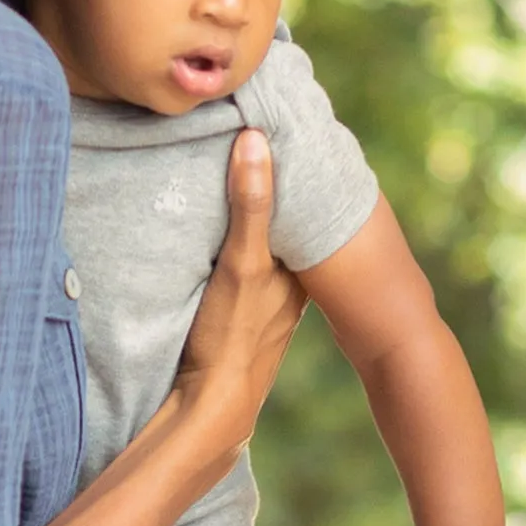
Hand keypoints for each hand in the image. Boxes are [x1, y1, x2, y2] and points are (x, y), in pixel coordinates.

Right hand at [177, 131, 306, 445]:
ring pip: (280, 241)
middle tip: (270, 134)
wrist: (216, 403)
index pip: (309, 199)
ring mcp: (275, 296)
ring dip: (268, 211)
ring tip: (250, 167)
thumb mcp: (241, 263)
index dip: (301, 164)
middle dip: (286, 183)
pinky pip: (259, 261)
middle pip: (296, 218)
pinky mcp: (251, 311)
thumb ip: (250, 205)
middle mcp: (298, 277)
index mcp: (303, 260)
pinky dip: (251, 238)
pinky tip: (233, 230)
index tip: (290, 122)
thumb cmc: (234, 333)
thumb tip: (256, 139)